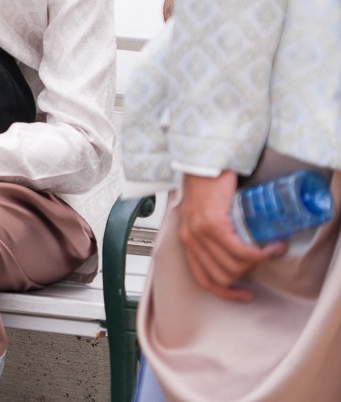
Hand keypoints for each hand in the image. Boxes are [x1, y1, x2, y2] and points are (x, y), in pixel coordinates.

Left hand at [177, 171, 284, 300]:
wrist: (203, 163)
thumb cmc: (206, 186)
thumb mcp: (202, 215)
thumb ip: (211, 235)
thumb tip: (237, 252)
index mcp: (187, 240)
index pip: (204, 279)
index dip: (226, 293)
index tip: (244, 295)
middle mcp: (190, 239)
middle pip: (224, 276)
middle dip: (247, 272)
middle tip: (260, 257)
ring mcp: (200, 233)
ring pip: (234, 266)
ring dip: (256, 262)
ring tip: (268, 249)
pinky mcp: (213, 224)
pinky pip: (239, 251)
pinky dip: (259, 254)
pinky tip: (271, 247)